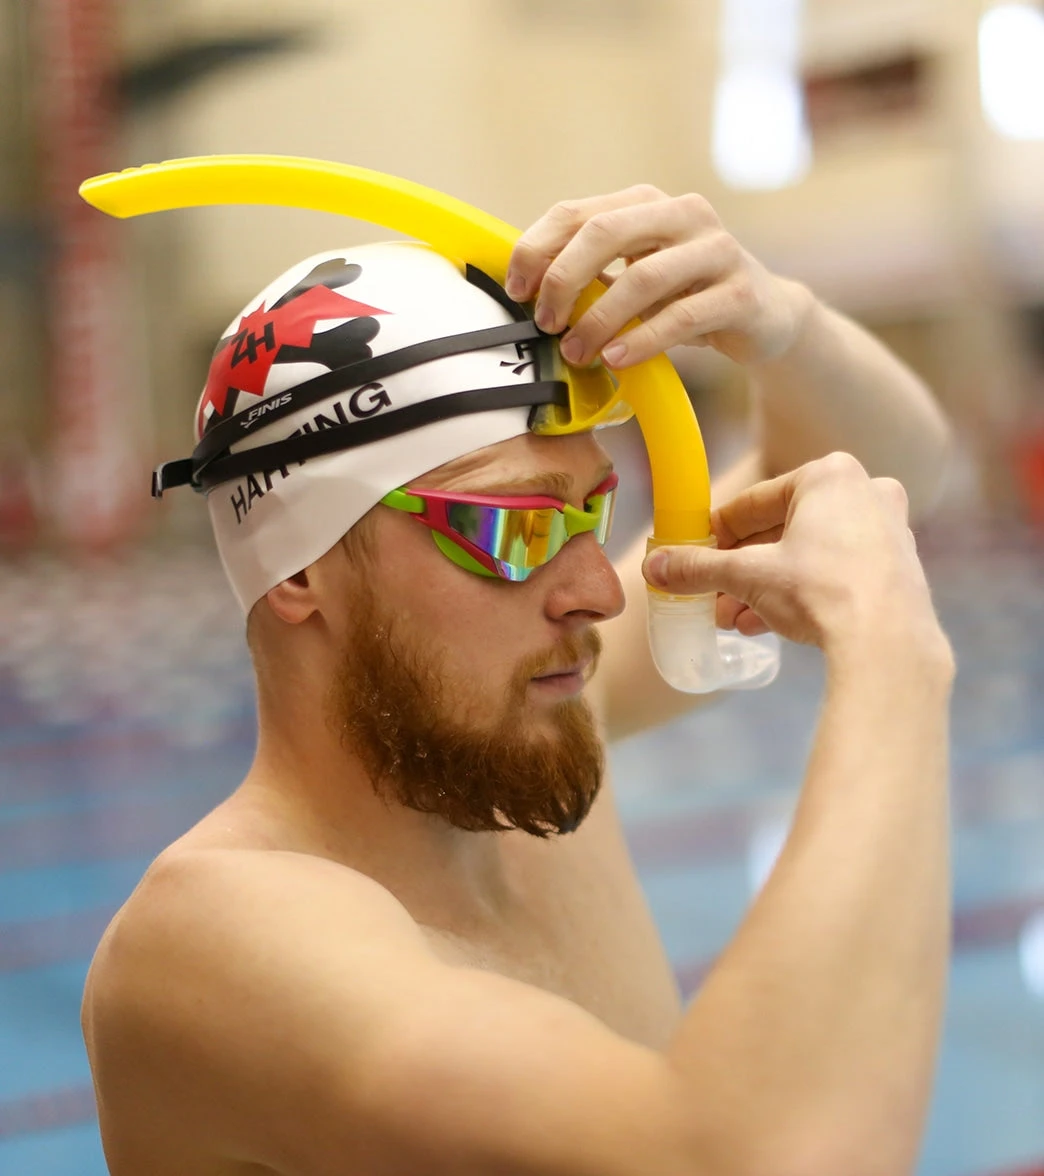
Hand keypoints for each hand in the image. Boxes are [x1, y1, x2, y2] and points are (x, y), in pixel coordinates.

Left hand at [506, 185, 813, 369]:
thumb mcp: (633, 276)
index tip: (515, 291)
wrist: (764, 316)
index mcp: (645, 203)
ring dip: (599, 321)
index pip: (576, 212)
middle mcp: (682, 214)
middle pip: (604, 233)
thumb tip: (522, 290)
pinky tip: (618, 360)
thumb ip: (590, 273)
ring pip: (642, 278)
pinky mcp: (740, 292)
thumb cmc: (684, 297)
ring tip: (577, 352)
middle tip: (545, 323)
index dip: (537, 249)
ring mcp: (716, 249)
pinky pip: (681, 317)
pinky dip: (642, 341)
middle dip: (563, 280)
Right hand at [642, 452, 948, 655]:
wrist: (887, 643)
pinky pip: (834, 572)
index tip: (694, 555)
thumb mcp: (747, 576)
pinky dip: (799, 593)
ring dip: (764, 586)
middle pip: (781, 531)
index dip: (717, 533)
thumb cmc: (818, 589)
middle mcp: (864, 492)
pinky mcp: (898, 567)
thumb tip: (653, 567)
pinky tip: (765, 625)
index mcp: (828, 475)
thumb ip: (699, 568)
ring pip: (807, 555)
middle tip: (712, 595)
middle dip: (742, 568)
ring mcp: (887, 529)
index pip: (755, 502)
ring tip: (733, 618)